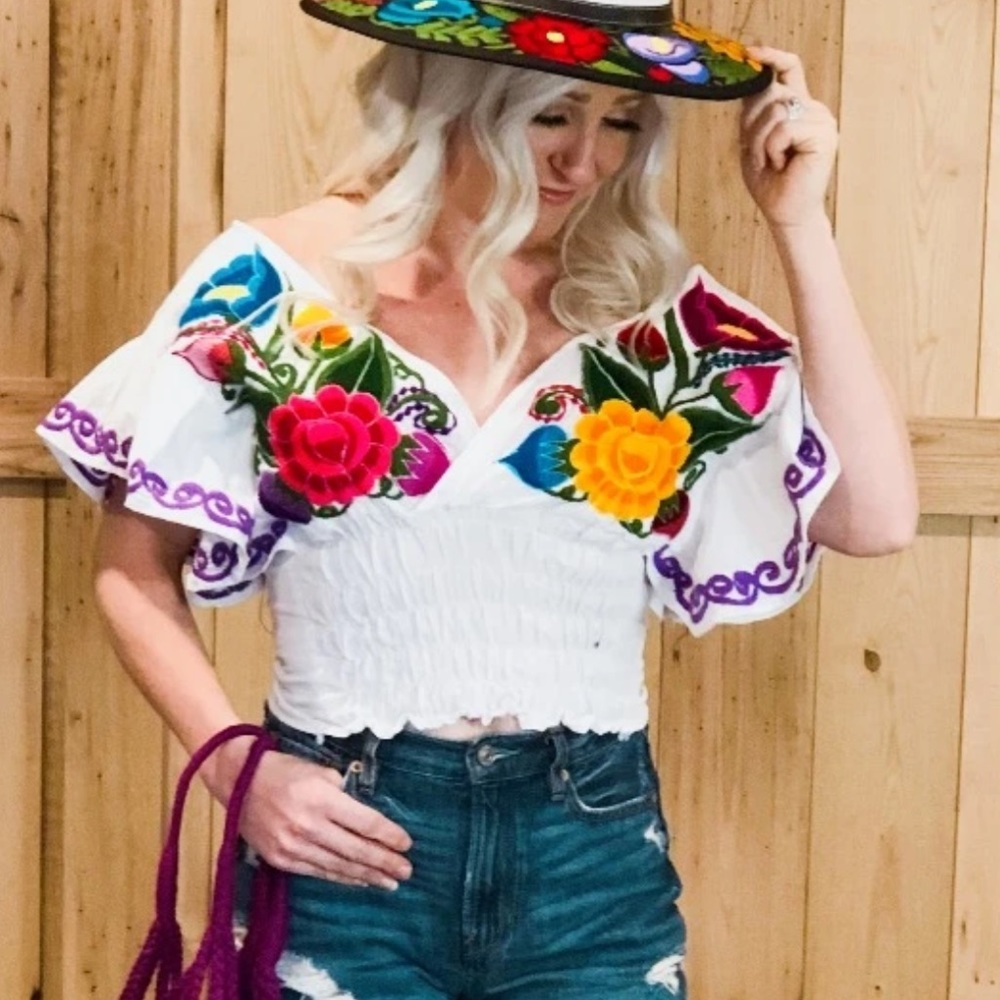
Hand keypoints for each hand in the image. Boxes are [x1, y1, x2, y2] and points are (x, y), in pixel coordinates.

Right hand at [239, 750, 413, 889]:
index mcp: (321, 798)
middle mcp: (308, 825)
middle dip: (384, 861)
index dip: (388, 835)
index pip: (364, 822)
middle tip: (406, 870)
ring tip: (389, 882)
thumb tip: (364, 818)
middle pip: (355, 849)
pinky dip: (341, 877)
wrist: (239, 781)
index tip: (407, 844)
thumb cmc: (285, 770)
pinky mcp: (280, 859)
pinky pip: (318, 872)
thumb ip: (343, 795)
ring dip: (367, 875)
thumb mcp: (319, 771)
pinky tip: (359, 880)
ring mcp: (292, 845)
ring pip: (338, 866)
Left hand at [739, 46, 838, 229]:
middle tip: (760, 155)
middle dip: (752, 126)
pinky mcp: (824, 133)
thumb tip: (753, 81)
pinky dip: (774, 149)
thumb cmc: (771, 184)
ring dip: (762, 142)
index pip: (789, 70)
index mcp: (797, 108)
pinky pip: (784, 127)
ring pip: (776, 110)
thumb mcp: (753, 141)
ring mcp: (821, 119)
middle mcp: (812, 108)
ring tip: (773, 162)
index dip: (772, 57)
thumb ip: (755, 112)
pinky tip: (783, 164)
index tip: (752, 52)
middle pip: (770, 93)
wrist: (785, 214)